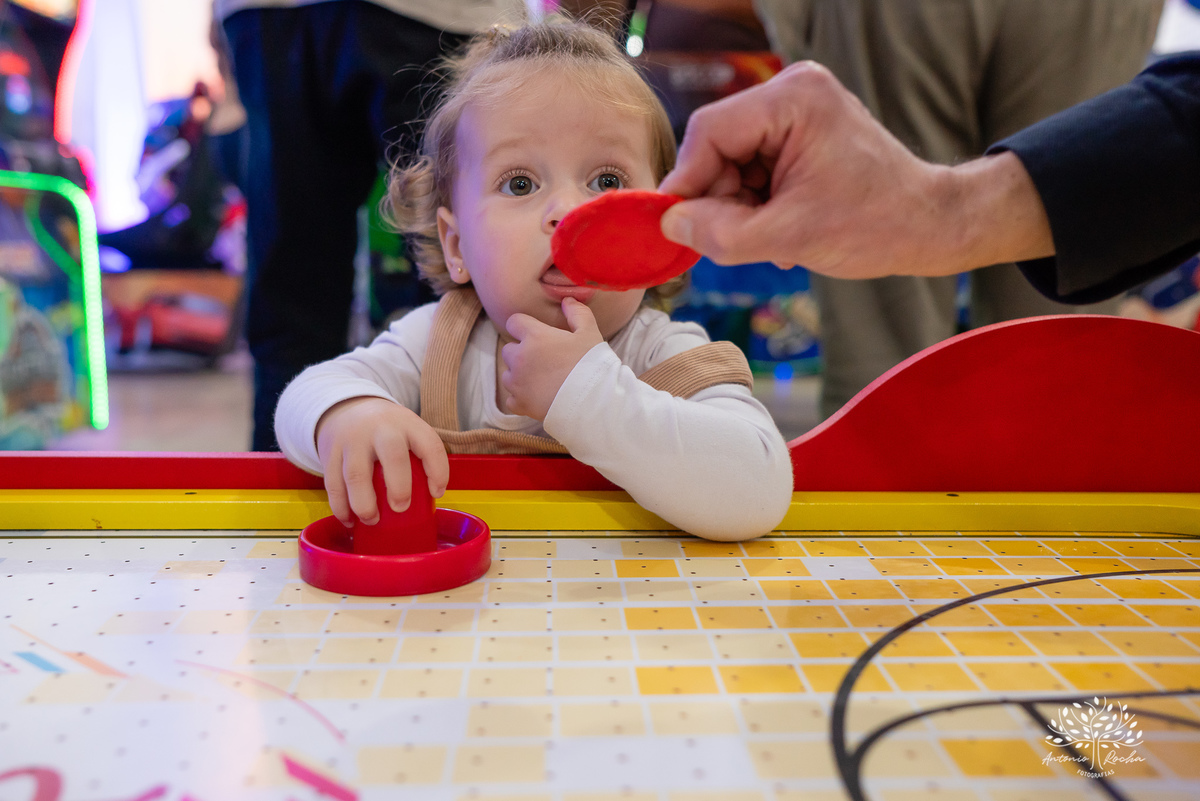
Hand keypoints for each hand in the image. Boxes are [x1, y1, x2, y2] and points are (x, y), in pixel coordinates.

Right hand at [314, 397, 448, 526]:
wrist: (346, 408)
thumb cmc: (387, 431)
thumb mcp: (407, 430)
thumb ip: (419, 455)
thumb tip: (429, 498)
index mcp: (407, 423)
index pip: (430, 445)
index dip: (438, 471)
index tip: (436, 493)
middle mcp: (380, 428)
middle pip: (392, 455)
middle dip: (399, 487)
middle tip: (400, 508)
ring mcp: (352, 440)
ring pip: (355, 474)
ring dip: (364, 504)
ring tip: (372, 520)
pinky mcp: (330, 453)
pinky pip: (333, 484)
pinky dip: (340, 507)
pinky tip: (350, 521)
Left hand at [500, 298, 603, 420]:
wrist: (592, 401)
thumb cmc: (592, 364)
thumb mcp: (589, 333)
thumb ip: (577, 313)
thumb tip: (567, 300)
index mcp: (534, 336)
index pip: (514, 322)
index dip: (524, 326)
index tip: (535, 334)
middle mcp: (520, 358)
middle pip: (509, 350)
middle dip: (521, 353)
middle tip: (543, 360)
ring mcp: (517, 382)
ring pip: (508, 375)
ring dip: (519, 376)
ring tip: (541, 381)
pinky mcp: (519, 404)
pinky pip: (511, 399)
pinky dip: (520, 398)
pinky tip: (536, 398)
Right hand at [658, 61, 1053, 277]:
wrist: (929, 225)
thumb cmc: (877, 224)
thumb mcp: (789, 237)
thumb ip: (721, 233)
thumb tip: (670, 226)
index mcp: (793, 100)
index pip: (710, 132)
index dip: (688, 182)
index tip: (678, 225)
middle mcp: (792, 92)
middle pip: (718, 147)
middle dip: (721, 199)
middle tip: (738, 240)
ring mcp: (797, 110)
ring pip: (732, 162)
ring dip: (740, 207)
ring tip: (772, 239)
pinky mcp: (800, 132)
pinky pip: (754, 166)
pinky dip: (757, 203)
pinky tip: (781, 228)